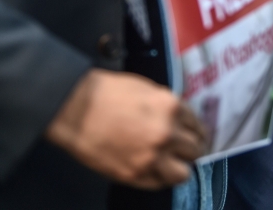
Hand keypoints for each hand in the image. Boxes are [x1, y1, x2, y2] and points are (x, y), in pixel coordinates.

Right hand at [46, 69, 205, 188]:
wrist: (75, 108)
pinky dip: (159, 177)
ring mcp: (152, 156)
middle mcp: (167, 133)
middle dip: (190, 149)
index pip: (197, 125)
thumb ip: (166, 106)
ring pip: (183, 173)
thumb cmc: (106, 93)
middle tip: (183, 150)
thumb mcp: (146, 89)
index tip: (192, 136)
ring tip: (170, 163)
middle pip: (195, 149)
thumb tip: (178, 119)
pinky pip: (160, 183)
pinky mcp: (135, 174)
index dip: (195, 132)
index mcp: (171, 107)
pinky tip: (153, 168)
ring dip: (179, 167)